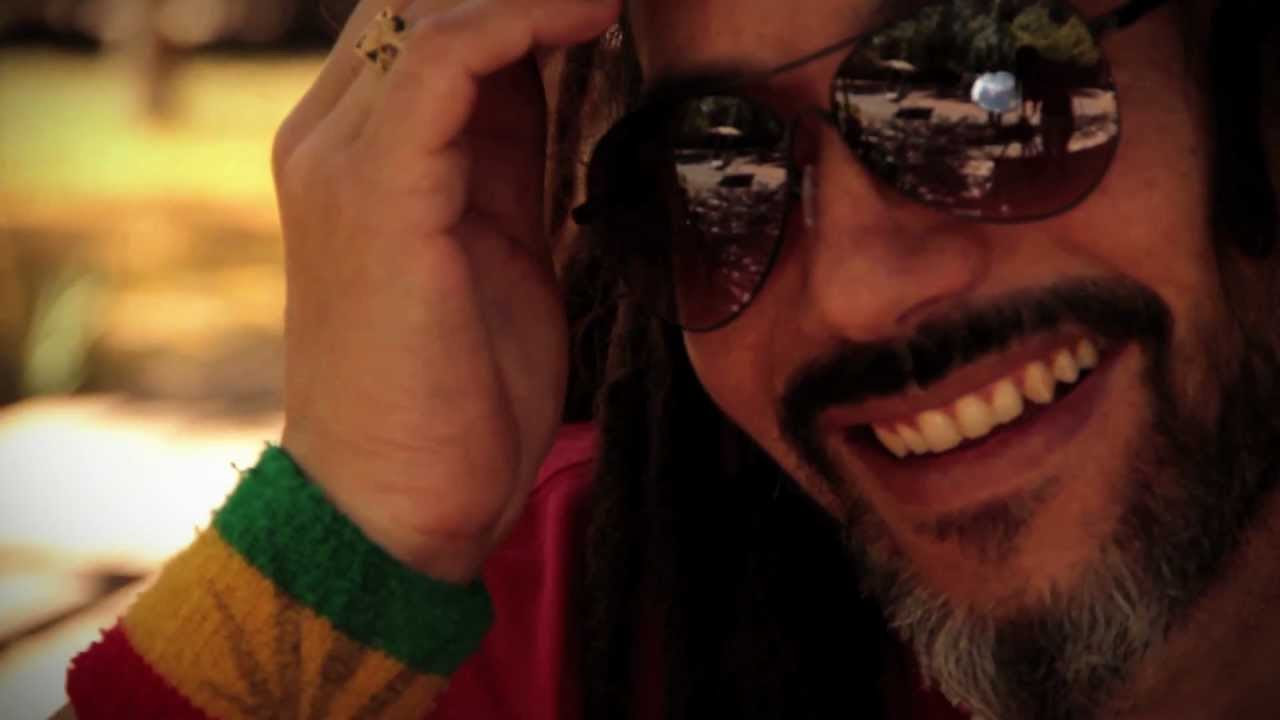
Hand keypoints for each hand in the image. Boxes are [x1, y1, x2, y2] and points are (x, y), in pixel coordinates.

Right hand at [272, 0, 617, 581]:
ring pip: (431, 8)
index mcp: (359, 149)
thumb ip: (504, 149)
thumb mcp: (495, 240)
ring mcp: (341, 159)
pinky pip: (447, 60)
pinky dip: (523, 20)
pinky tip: (591, 15)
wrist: (401, 504)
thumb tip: (547, 66)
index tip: (604, 3)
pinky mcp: (374, 191)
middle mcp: (333, 137)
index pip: (429, 20)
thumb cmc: (457, 392)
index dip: (519, 0)